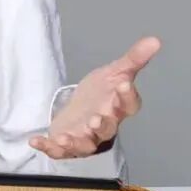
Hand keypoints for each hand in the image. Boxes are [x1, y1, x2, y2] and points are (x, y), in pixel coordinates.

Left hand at [29, 36, 160, 158]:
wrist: (81, 108)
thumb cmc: (102, 93)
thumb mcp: (115, 72)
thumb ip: (133, 59)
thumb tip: (155, 40)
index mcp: (119, 107)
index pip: (130, 105)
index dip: (128, 97)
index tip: (123, 85)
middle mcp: (105, 125)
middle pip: (108, 129)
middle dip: (102, 125)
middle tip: (95, 119)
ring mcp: (86, 137)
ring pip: (86, 145)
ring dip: (76, 143)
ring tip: (65, 138)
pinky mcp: (68, 144)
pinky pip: (59, 150)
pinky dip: (48, 147)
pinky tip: (35, 141)